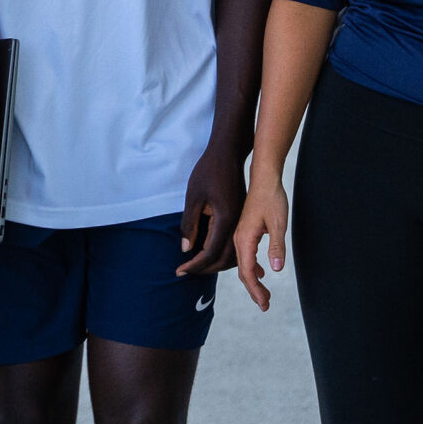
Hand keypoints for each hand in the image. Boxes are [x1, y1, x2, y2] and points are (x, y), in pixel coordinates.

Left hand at [177, 144, 245, 275]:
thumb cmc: (209, 170)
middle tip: (186, 270)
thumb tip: (186, 249)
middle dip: (205, 268)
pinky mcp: (241, 217)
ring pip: (233, 253)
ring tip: (197, 265)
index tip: (180, 271)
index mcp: (225, 219)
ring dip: (216, 263)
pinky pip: (235, 242)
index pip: (211, 253)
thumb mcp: (193, 197)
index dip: (195, 265)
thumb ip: (189, 225)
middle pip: (225, 258)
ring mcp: (242, 220)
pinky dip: (224, 253)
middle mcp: (238, 223)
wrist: (229, 153)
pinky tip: (211, 252)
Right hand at [231, 171, 287, 309]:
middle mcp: (239, 239)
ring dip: (254, 280)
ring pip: (244, 264)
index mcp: (245, 239)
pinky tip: (263, 272)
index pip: (248, 272)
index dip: (255, 290)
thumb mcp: (278, 223)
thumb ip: (276, 246)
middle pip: (244, 272)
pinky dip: (253, 268)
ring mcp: (241, 235)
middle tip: (265, 305)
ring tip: (264, 294)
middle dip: (254, 290)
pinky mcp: (246, 231)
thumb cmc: (272, 198)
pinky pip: (247, 255)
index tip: (264, 304)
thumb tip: (276, 269)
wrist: (264, 177)